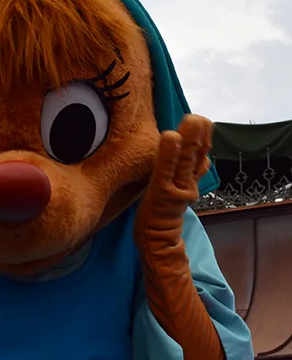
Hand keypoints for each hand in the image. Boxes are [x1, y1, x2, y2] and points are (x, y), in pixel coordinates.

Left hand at [135, 115, 211, 241]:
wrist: (156, 242)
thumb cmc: (161, 214)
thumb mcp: (177, 191)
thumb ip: (188, 175)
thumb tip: (202, 157)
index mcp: (189, 182)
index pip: (199, 157)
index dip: (203, 139)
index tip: (203, 121)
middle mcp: (187, 184)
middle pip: (196, 156)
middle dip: (199, 135)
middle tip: (201, 117)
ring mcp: (177, 189)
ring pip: (186, 160)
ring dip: (190, 139)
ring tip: (193, 120)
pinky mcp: (163, 194)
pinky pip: (166, 170)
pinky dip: (169, 153)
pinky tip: (171, 136)